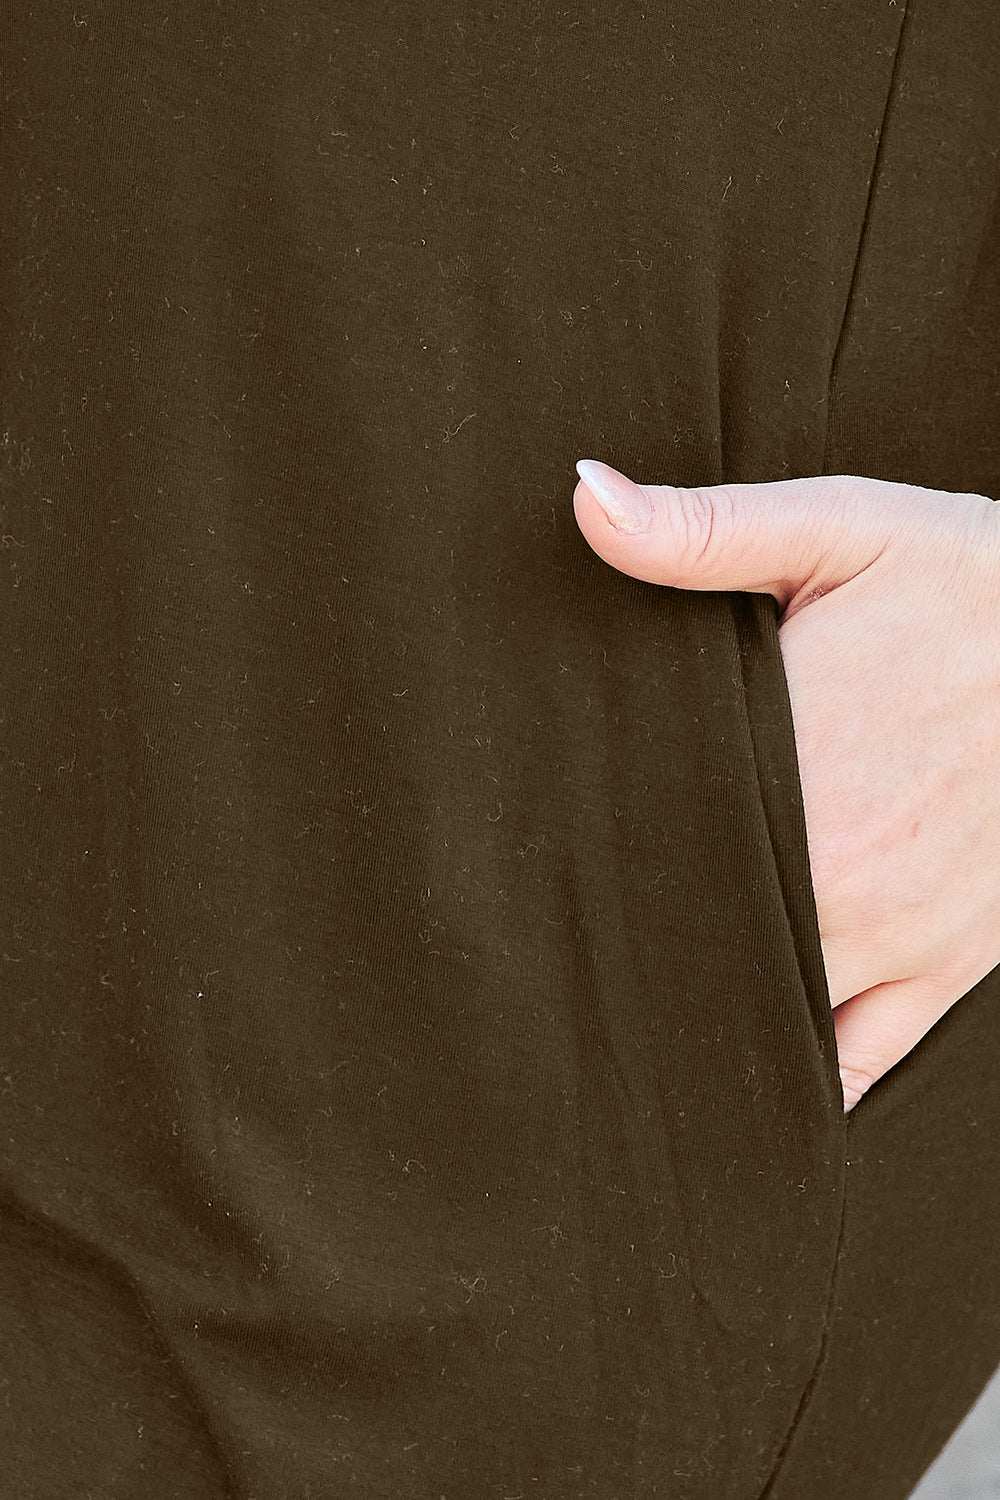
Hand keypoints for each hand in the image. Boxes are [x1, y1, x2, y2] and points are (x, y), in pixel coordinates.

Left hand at [572, 458, 999, 1111]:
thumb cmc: (976, 582)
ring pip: (757, 1007)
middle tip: (528, 956)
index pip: (645, 841)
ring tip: (598, 1029)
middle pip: (688, 934)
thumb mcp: (845, 529)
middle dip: (609, 945)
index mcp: (794, 762)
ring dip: (681, 1014)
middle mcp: (838, 868)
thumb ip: (707, 529)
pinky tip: (728, 1092)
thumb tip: (583, 497)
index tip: (503, 878)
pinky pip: (860, 1054)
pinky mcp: (946, 965)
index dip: (566, 868)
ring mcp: (895, 932)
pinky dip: (795, 1080)